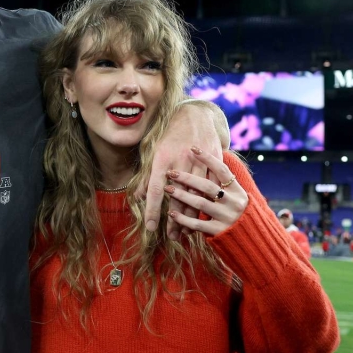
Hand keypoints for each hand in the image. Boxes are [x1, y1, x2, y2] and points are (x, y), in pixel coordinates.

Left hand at [137, 102, 225, 237]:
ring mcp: (198, 162)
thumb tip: (138, 198)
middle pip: (177, 197)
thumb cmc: (170, 135)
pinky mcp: (213, 161)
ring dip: (190, 216)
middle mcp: (180, 161)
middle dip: (174, 220)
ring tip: (185, 233)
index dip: (153, 210)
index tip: (151, 228)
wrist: (196, 115)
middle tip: (171, 237)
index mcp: (162, 159)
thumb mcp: (154, 152)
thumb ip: (148, 176)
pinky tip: (202, 217)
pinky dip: (206, 203)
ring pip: (196, 195)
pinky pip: (211, 187)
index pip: (155, 190)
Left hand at [164, 146, 247, 235]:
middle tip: (171, 172)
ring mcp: (227, 217)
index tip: (193, 148)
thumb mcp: (236, 197)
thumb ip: (222, 184)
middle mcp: (234, 202)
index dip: (208, 158)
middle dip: (187, 178)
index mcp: (237, 191)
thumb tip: (204, 164)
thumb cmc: (238, 214)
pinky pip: (198, 224)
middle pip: (207, 186)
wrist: (253, 240)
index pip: (222, 170)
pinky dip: (183, 218)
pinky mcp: (219, 231)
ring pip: (200, 203)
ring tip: (167, 189)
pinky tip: (171, 213)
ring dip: (181, 196)